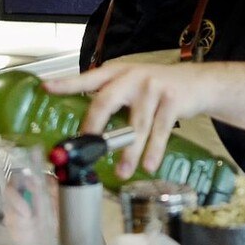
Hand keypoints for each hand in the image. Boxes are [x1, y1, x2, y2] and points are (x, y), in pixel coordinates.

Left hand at [42, 63, 210, 179]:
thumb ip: (111, 96)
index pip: (87, 78)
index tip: (46, 88)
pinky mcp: (172, 101)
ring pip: (135, 126)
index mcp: (117, 73)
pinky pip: (160, 132)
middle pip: (105, 101)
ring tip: (122, 172)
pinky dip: (153, 151)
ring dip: (128, 152)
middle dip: (94, 126)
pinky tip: (148, 165)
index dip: (66, 83)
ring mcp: (152, 88)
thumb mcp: (132, 83)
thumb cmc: (157, 86)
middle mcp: (132, 77)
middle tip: (86, 146)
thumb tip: (86, 127)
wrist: (197, 82)